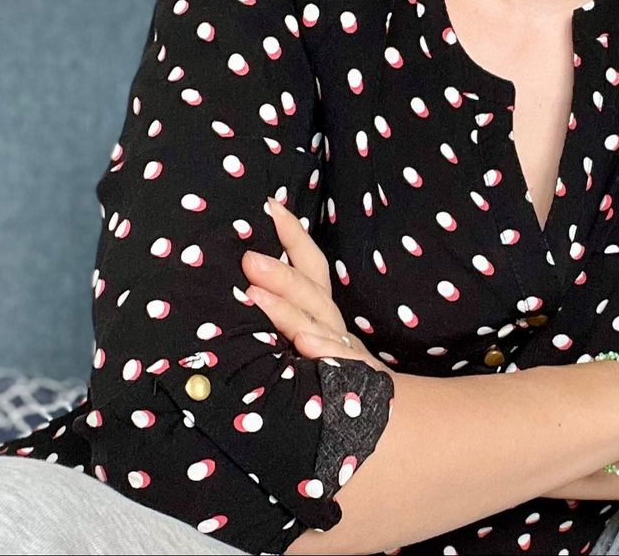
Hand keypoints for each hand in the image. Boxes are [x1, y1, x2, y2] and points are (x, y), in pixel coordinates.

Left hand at [241, 195, 392, 374]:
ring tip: (256, 296)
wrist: (374, 413)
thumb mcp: (304, 334)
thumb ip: (283, 309)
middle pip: (310, 291)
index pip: (311, 263)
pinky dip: (323, 350)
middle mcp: (331, 323)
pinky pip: (336, 363)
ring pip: (316, 324)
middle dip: (280, 274)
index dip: (293, 235)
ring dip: (287, 310)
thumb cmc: (323, 368)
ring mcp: (342, 351)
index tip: (272, 206)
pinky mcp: (349, 381)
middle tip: (249, 259)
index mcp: (321, 307)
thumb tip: (244, 279)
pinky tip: (305, 344)